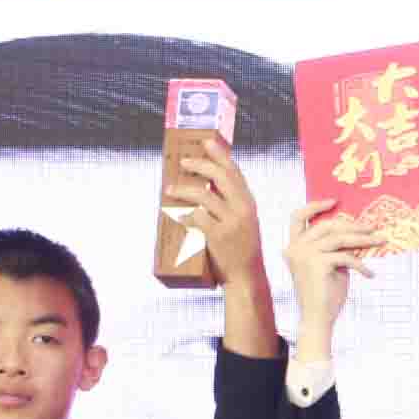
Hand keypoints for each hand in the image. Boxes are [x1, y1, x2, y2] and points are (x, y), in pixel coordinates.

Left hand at [166, 136, 264, 283]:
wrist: (245, 276)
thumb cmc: (240, 248)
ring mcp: (232, 222)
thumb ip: (230, 203)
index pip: (235, 171)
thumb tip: (205, 184)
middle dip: (200, 164)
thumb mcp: (243, 221)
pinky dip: (184, 214)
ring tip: (170, 189)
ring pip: (203, 195)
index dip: (220, 154)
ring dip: (183, 189)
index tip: (206, 141)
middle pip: (220, 176)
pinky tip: (177, 214)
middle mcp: (243, 209)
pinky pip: (197, 217)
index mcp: (248, 202)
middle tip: (183, 161)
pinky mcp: (219, 236)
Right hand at [285, 202, 379, 345]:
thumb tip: (358, 230)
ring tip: (380, 242)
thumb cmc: (325, 294)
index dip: (315, 206)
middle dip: (353, 225)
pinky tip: (369, 274)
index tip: (335, 201)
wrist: (318, 319)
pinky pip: (346, 257)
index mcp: (293, 246)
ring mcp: (305, 255)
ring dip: (363, 240)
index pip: (298, 217)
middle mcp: (295, 248)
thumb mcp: (330, 264)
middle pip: (327, 225)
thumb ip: (336, 247)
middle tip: (373, 228)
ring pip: (340, 238)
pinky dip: (360, 265)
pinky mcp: (318, 264)